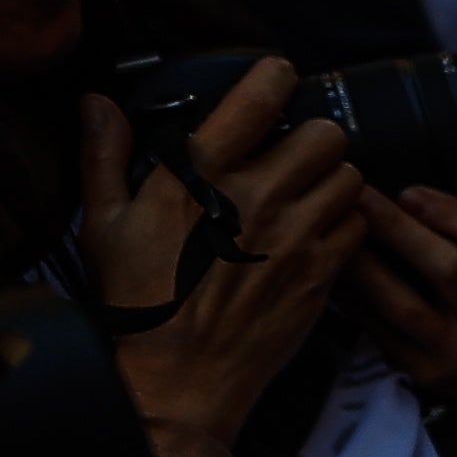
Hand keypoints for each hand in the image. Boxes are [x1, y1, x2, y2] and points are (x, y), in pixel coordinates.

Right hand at [82, 69, 363, 447]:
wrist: (177, 379)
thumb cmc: (136, 303)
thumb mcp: (104, 224)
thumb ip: (105, 156)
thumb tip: (97, 103)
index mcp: (202, 174)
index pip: (262, 95)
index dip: (275, 77)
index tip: (274, 80)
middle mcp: (258, 196)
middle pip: (325, 132)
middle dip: (311, 138)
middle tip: (292, 155)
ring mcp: (296, 235)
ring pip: (350, 176)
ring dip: (333, 180)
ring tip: (308, 195)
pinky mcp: (322, 273)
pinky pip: (359, 226)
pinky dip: (346, 224)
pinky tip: (318, 234)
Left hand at [351, 185, 456, 416]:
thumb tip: (407, 200)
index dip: (456, 215)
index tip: (412, 193)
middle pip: (449, 270)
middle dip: (398, 227)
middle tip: (357, 195)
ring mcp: (456, 354)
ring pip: (403, 304)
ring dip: (364, 263)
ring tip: (336, 231)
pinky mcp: (421, 373)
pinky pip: (378, 330)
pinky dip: (352, 298)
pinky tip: (333, 272)